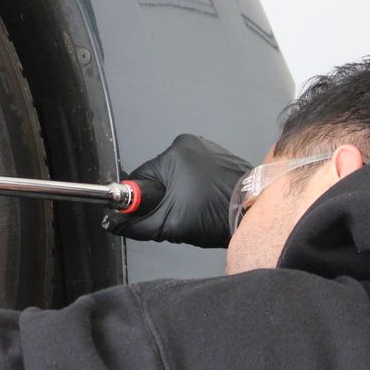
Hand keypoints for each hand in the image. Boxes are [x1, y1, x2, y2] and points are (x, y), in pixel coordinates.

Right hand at [103, 134, 250, 247]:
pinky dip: (195, 191)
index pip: (141, 178)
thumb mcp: (170, 224)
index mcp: (175, 153)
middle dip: (164, 199)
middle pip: (159, 178)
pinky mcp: (218, 157)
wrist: (255, 212)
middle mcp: (190, 144)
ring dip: (180, 195)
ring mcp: (206, 149)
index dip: (143, 201)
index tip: (152, 214)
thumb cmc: (218, 213)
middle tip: (178, 215)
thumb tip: (115, 223)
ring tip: (196, 210)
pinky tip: (205, 203)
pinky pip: (194, 175)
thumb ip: (137, 224)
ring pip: (176, 178)